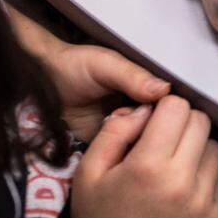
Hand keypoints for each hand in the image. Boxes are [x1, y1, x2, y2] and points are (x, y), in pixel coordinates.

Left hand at [8, 8, 170, 140]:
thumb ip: (132, 75)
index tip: (172, 118)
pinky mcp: (114, 145)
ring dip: (140, 141)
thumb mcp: (104, 65)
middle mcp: (145, 108)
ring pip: (148, 140)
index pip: (172, 101)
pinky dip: (128, 153)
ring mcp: (131, 128)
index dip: (175, 110)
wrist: (42, 87)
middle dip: (155, 128)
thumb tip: (165, 90)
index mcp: (149, 86)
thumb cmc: (75, 67)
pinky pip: (128, 152)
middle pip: (163, 123)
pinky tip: (125, 151)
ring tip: (125, 134)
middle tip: (135, 123)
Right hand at [69, 96, 217, 217]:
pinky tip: (179, 186)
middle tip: (162, 139)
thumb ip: (115, 130)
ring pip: (215, 147)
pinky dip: (202, 173)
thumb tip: (145, 108)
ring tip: (171, 163)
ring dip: (196, 146)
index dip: (163, 107)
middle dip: (181, 122)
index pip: (177, 107)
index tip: (152, 121)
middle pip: (201, 122)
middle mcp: (183, 182)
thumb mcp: (90, 170)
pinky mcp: (216, 215)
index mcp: (149, 167)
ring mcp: (204, 201)